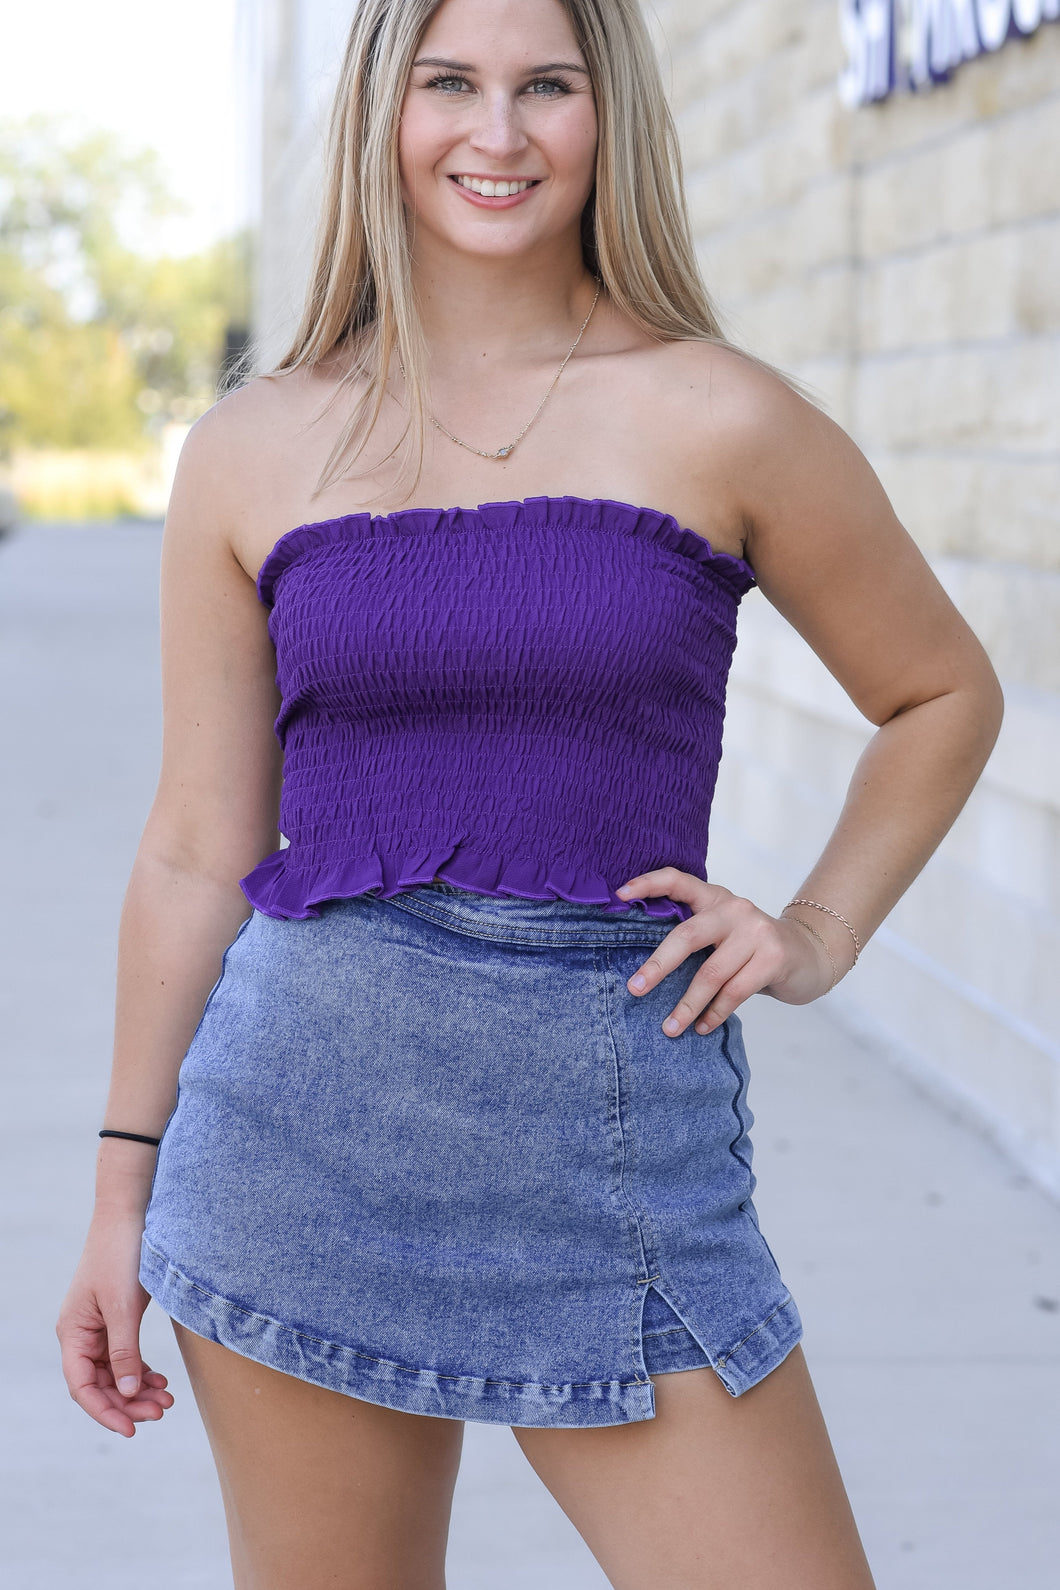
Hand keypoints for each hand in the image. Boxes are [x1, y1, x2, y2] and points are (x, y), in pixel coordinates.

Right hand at [56, 1210, 174, 1437]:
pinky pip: (126, 1357)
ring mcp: (99, 1328)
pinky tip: (161, 1381)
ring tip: (167, 1400)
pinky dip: (142, 1371)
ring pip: (115, 1373)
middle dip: (129, 1403)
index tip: (132, 1429)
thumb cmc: (121, 1254)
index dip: (105, 1411)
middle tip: (163, 1411)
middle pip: (100, 1384)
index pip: (82, 1387)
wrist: (131, 1213)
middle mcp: (81, 1335)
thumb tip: (128, 1394)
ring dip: (138, 1390)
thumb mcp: (123, 1306)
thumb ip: (124, 1351)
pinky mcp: (117, 1319)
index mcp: (72, 1333)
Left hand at [616, 867, 839, 1036]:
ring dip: (687, 1005)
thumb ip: (695, 938)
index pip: (678, 880)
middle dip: (658, 965)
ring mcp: (756, 930)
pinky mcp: (773, 957)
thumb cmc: (752, 949)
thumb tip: (644, 970)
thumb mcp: (724, 932)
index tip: (620, 895)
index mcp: (716, 898)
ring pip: (711, 973)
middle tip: (634, 989)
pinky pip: (734, 992)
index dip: (649, 884)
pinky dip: (714, 1014)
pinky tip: (702, 1027)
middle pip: (688, 935)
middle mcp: (735, 908)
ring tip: (670, 1028)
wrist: (810, 954)